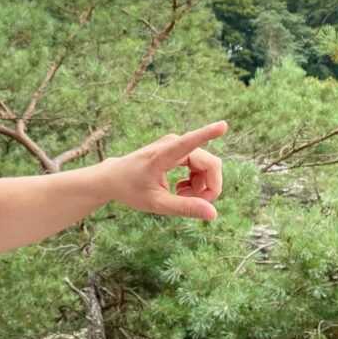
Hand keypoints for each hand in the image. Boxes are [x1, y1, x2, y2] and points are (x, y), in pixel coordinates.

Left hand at [108, 121, 226, 219]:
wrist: (114, 178)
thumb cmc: (131, 190)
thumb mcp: (156, 204)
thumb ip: (184, 207)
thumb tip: (214, 214)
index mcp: (162, 155)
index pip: (189, 142)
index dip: (207, 134)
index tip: (223, 125)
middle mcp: (172, 143)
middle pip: (210, 165)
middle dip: (208, 189)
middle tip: (188, 202)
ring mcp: (176, 144)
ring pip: (208, 166)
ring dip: (201, 187)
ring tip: (180, 196)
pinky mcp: (178, 148)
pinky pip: (202, 166)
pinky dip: (196, 182)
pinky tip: (180, 189)